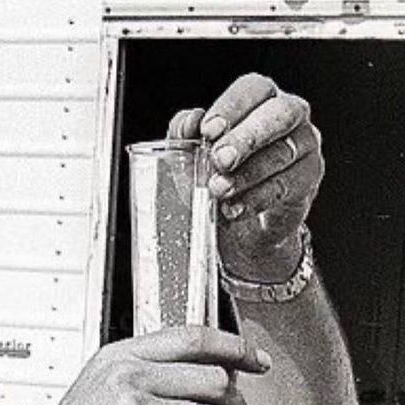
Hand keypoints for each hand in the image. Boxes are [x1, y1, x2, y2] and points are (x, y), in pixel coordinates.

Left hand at [169, 74, 322, 280]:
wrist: (236, 229)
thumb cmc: (216, 181)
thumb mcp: (190, 159)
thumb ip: (184, 136)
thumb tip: (189, 121)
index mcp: (260, 101)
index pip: (254, 89)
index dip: (232, 107)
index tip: (208, 131)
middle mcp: (288, 116)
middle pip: (279, 113)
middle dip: (247, 137)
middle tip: (220, 160)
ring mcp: (304, 146)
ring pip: (284, 152)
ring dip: (248, 173)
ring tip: (219, 191)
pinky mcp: (307, 180)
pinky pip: (289, 185)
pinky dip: (258, 198)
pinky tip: (234, 209)